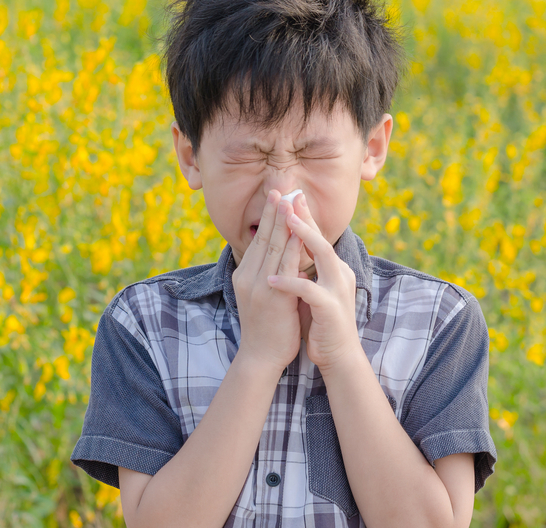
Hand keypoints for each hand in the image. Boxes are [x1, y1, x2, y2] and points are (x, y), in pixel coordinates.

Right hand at [231, 190, 305, 371]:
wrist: (261, 356)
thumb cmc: (266, 328)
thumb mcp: (260, 296)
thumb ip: (266, 275)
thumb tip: (277, 256)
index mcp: (245, 274)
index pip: (258, 239)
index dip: (268, 217)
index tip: (276, 197)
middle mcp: (248, 275)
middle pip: (263, 237)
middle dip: (273, 211)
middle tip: (280, 187)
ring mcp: (259, 284)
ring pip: (273, 246)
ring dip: (283, 221)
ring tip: (290, 201)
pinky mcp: (272, 295)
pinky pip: (285, 265)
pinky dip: (292, 245)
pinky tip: (300, 231)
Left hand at [267, 194, 361, 371]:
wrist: (337, 355)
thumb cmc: (320, 322)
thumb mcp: (311, 290)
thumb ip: (303, 271)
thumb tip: (286, 250)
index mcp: (333, 270)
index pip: (316, 238)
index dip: (303, 217)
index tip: (289, 197)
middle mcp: (339, 275)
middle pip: (322, 239)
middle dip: (305, 217)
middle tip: (289, 196)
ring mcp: (337, 290)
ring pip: (323, 256)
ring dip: (303, 238)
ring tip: (285, 222)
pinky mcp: (330, 309)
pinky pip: (308, 291)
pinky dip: (289, 284)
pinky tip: (270, 280)